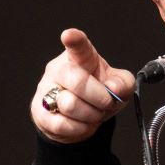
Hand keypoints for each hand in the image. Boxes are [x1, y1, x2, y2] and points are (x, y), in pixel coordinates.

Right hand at [30, 28, 136, 142]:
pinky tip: (83, 123)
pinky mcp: (41, 112)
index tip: (69, 35)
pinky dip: (81, 128)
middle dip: (99, 97)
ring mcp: (47, 90)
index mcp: (79, 57)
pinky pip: (63, 124)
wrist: (80, 117)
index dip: (74, 39)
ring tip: (95, 113)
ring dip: (91, 115)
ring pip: (70, 105)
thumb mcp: (118, 86)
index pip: (77, 46)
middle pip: (77, 81)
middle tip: (107, 103)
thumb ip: (123, 83)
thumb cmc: (98, 93)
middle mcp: (59, 69)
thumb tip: (114, 89)